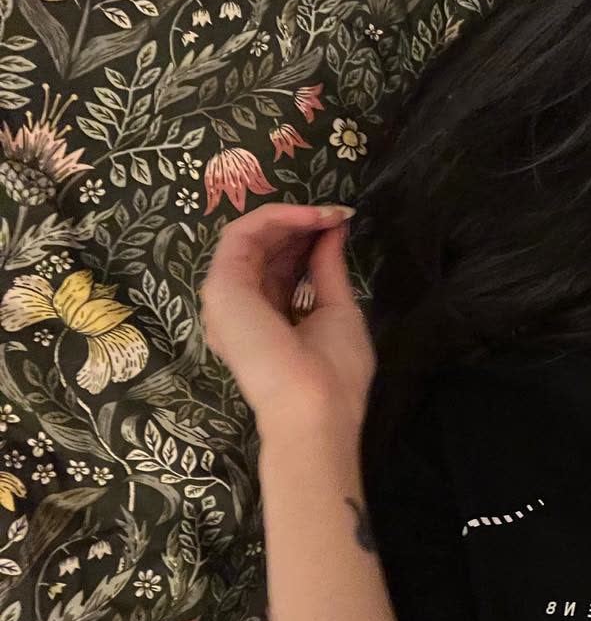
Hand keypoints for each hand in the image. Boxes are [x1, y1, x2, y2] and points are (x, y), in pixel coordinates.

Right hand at [199, 202, 374, 439]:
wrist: (314, 406)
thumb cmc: (333, 372)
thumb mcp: (338, 309)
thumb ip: (328, 268)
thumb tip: (333, 229)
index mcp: (267, 316)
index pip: (280, 265)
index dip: (306, 239)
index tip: (339, 223)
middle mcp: (241, 306)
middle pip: (264, 249)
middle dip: (301, 225)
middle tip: (335, 213)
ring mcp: (226, 296)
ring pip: (251, 237)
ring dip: (291, 217)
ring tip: (327, 213)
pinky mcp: (221, 286)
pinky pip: (242, 234)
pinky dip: (276, 218)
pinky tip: (310, 216)